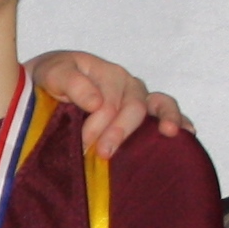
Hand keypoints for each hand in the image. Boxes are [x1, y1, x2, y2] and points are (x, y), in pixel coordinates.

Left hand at [25, 49, 193, 156]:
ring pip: (158, 105)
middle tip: (103, 154)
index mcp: (106, 73)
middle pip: (133, 107)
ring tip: (168, 132)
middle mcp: (126, 84)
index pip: (108, 102)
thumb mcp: (51, 73)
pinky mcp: (143, 114)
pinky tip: (187, 133)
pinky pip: (165, 113)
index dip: (96, 125)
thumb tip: (96, 102)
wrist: (41, 87)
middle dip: (119, 131)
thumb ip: (69, 82)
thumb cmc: (46, 81)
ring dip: (164, 119)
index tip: (82, 144)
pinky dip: (180, 121)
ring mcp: (138, 98)